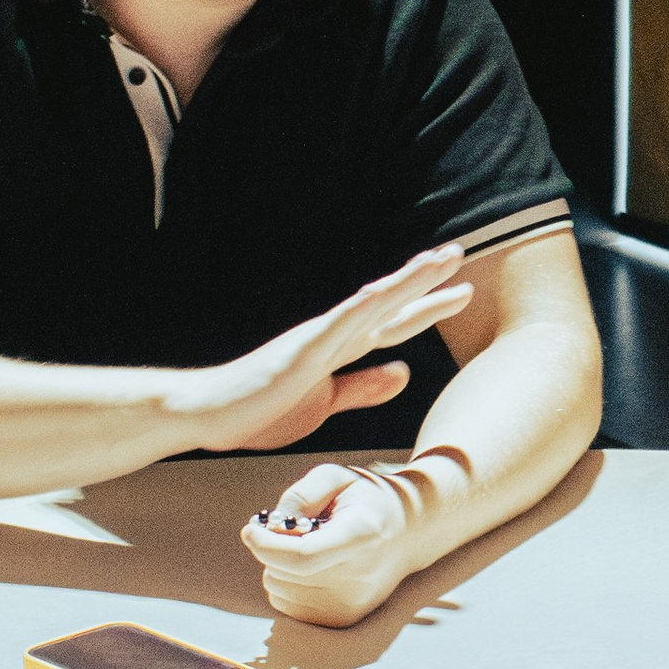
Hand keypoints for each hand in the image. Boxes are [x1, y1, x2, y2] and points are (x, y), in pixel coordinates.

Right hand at [177, 246, 473, 454]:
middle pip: (389, 304)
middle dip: (425, 281)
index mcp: (340, 350)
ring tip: (437, 260)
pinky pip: (334, 325)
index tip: (459, 289)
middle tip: (457, 253)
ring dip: (405, 282)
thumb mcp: (327, 403)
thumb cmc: (260, 409)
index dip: (426, 307)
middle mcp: (334, 337)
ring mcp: (317, 339)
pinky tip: (384, 290)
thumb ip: (364, 387)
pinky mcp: (299, 351)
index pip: (393, 325)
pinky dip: (360, 307)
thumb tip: (405, 372)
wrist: (209, 415)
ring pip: (371, 304)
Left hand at [241, 453, 462, 627]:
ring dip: (279, 565)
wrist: (409, 533)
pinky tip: (311, 568)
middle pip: (284, 572)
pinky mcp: (343, 619)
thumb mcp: (337, 477)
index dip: (267, 545)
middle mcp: (360, 576)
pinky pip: (285, 605)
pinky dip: (286, 584)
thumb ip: (300, 494)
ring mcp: (352, 603)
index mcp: (363, 534)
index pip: (304, 556)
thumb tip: (270, 527)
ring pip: (278, 588)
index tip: (251, 529)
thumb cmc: (367, 500)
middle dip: (272, 547)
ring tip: (311, 547)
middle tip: (295, 528)